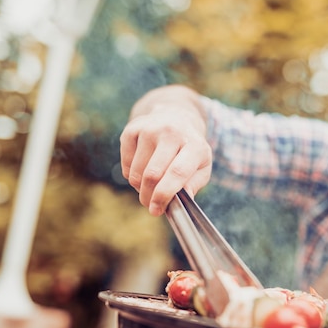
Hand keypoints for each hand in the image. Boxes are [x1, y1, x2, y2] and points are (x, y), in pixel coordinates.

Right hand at [120, 85, 212, 215]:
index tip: (156, 210)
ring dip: (139, 187)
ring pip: (136, 172)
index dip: (164, 195)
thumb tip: (183, 199)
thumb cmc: (190, 150)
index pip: (177, 173)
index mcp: (195, 145)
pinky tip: (142, 169)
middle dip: (148, 196)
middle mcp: (172, 133)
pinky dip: (130, 174)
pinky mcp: (132, 129)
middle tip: (150, 205)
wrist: (176, 117)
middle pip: (153, 174)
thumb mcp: (202, 166)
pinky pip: (125, 163)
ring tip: (149, 185)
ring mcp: (150, 129)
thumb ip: (194, 184)